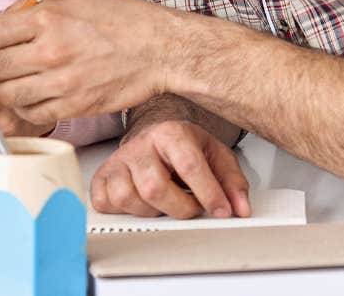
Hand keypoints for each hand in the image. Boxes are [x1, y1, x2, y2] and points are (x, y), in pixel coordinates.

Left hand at [0, 0, 176, 126]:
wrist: (160, 49)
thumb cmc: (120, 18)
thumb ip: (29, 6)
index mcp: (45, 19)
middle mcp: (48, 52)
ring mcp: (60, 83)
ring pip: (8, 94)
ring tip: (1, 83)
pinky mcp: (73, 107)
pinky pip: (32, 113)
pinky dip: (22, 107)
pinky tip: (25, 97)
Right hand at [90, 120, 250, 218]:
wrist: (153, 131)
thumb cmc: (183, 145)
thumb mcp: (215, 154)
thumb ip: (232, 181)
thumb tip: (241, 207)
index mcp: (170, 132)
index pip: (189, 165)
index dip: (208, 193)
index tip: (221, 211)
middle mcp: (141, 144)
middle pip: (153, 187)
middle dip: (179, 208)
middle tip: (191, 207)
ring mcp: (118, 159)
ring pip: (126, 197)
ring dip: (150, 211)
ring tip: (163, 203)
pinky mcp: (102, 174)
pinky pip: (104, 201)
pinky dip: (122, 209)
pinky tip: (139, 202)